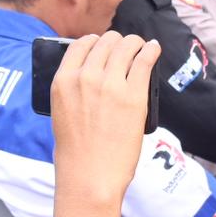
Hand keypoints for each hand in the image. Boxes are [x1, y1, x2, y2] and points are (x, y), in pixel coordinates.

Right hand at [50, 32, 161, 201]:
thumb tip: (92, 72)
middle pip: (106, 42)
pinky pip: (145, 60)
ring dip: (135, 43)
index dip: (95, 41)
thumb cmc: (76, 151)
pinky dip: (151, 50)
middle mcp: (85, 77)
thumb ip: (73, 88)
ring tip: (142, 46)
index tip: (103, 44)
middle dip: (117, 42)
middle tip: (126, 47)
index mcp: (63, 81)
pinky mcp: (134, 95)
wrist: (90, 175)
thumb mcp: (62, 111)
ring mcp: (111, 85)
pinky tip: (153, 49)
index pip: (80, 45)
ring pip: (126, 46)